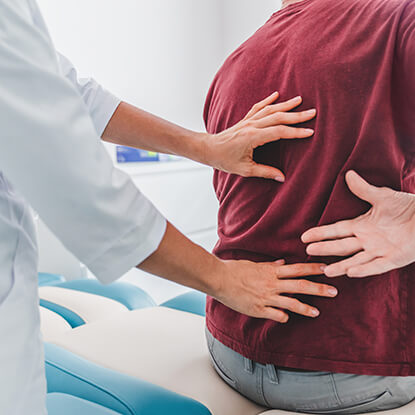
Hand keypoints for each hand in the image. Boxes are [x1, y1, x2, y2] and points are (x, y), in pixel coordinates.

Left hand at [205, 92, 315, 181]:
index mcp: (253, 137)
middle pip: (278, 117)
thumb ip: (265, 172)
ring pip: (270, 110)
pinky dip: (268, 101)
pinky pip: (258, 107)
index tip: (310, 132)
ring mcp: (248, 121)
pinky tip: (276, 95)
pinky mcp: (245, 120)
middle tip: (313, 112)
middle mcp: (252, 126)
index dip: (296, 132)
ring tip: (300, 100)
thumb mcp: (245, 169)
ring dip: (286, 105)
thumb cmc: (225, 160)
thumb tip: (282, 177)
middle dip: (297, 115)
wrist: (209, 149)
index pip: (279, 132)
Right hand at [215, 259, 336, 322]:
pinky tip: (287, 317)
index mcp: (271, 271)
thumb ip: (270, 265)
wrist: (219, 279)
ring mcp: (266, 297)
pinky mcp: (258, 309)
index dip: (313, 269)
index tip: (327, 268)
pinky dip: (283, 316)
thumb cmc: (235, 269)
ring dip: (305, 307)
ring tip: (317, 312)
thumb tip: (283, 262)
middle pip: (300, 286)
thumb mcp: (254, 264)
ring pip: (291, 303)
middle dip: (318, 288)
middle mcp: (272, 284)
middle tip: (334, 291)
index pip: (297, 269)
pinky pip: (276, 315)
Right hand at [302, 171, 414, 277]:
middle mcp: (367, 240)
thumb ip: (364, 189)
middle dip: (325, 249)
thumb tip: (348, 174)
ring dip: (341, 266)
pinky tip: (351, 273)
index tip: (305, 237)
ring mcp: (380, 251)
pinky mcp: (395, 258)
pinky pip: (377, 266)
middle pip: (342, 246)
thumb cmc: (407, 206)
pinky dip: (365, 270)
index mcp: (362, 225)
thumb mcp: (383, 196)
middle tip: (308, 251)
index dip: (321, 233)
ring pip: (356, 260)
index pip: (336, 230)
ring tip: (326, 271)